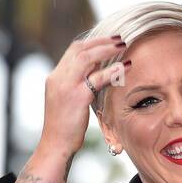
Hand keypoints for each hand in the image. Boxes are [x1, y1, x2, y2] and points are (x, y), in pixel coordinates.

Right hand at [39, 33, 129, 157]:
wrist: (55, 144)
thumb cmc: (64, 126)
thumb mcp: (67, 100)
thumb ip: (77, 85)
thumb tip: (95, 74)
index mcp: (55, 77)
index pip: (73, 50)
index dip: (92, 42)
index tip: (108, 40)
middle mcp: (59, 77)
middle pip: (80, 49)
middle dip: (101, 41)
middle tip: (119, 38)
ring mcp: (67, 86)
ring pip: (87, 58)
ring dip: (107, 49)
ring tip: (123, 45)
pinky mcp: (77, 97)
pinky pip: (97, 79)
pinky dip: (112, 70)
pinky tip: (126, 67)